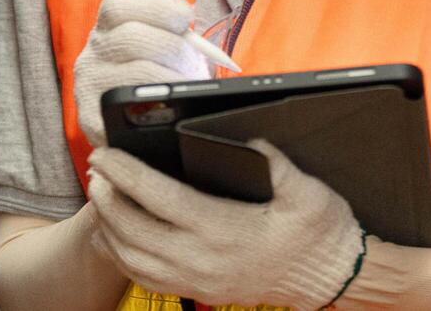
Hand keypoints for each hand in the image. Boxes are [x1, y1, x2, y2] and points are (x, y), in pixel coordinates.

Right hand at [72, 0, 210, 147]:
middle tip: (192, 59)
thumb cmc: (162, 72)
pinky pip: (132, 106)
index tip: (186, 16)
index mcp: (108, 26)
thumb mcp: (165, 32)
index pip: (119, 3)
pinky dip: (161, 102)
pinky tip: (169, 102)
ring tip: (185, 83)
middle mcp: (92, 52)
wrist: (152, 124)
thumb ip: (162, 0)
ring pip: (138, 71)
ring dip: (173, 77)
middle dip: (173, 46)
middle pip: (131, 36)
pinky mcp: (92, 119)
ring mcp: (89, 86)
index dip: (158, 5)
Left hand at [87, 140, 366, 310]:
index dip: (126, 174)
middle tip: (96, 167)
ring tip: (101, 195)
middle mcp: (203, 259)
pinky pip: (146, 278)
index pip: (159, 198)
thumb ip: (277, 163)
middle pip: (134, 229)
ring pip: (133, 259)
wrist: (333, 278)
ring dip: (109, 226)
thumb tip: (252, 139)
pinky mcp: (200, 291)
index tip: (105, 153)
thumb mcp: (307, 192)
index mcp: (224, 229)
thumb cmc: (320, 233)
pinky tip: (117, 234)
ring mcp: (199, 280)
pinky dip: (122, 255)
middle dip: (107, 196)